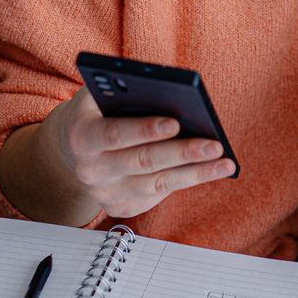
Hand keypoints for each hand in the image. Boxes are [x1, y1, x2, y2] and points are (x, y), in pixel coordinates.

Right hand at [42, 87, 235, 218]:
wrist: (72, 146)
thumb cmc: (97, 111)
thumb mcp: (101, 93)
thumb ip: (125, 91)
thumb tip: (172, 93)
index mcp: (81, 137)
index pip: (114, 134)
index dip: (144, 129)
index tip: (175, 123)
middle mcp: (90, 170)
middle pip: (142, 162)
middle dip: (182, 153)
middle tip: (214, 145)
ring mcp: (104, 193)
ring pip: (157, 184)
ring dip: (194, 173)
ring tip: (224, 163)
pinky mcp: (119, 207)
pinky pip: (158, 195)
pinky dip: (185, 181)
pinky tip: (208, 171)